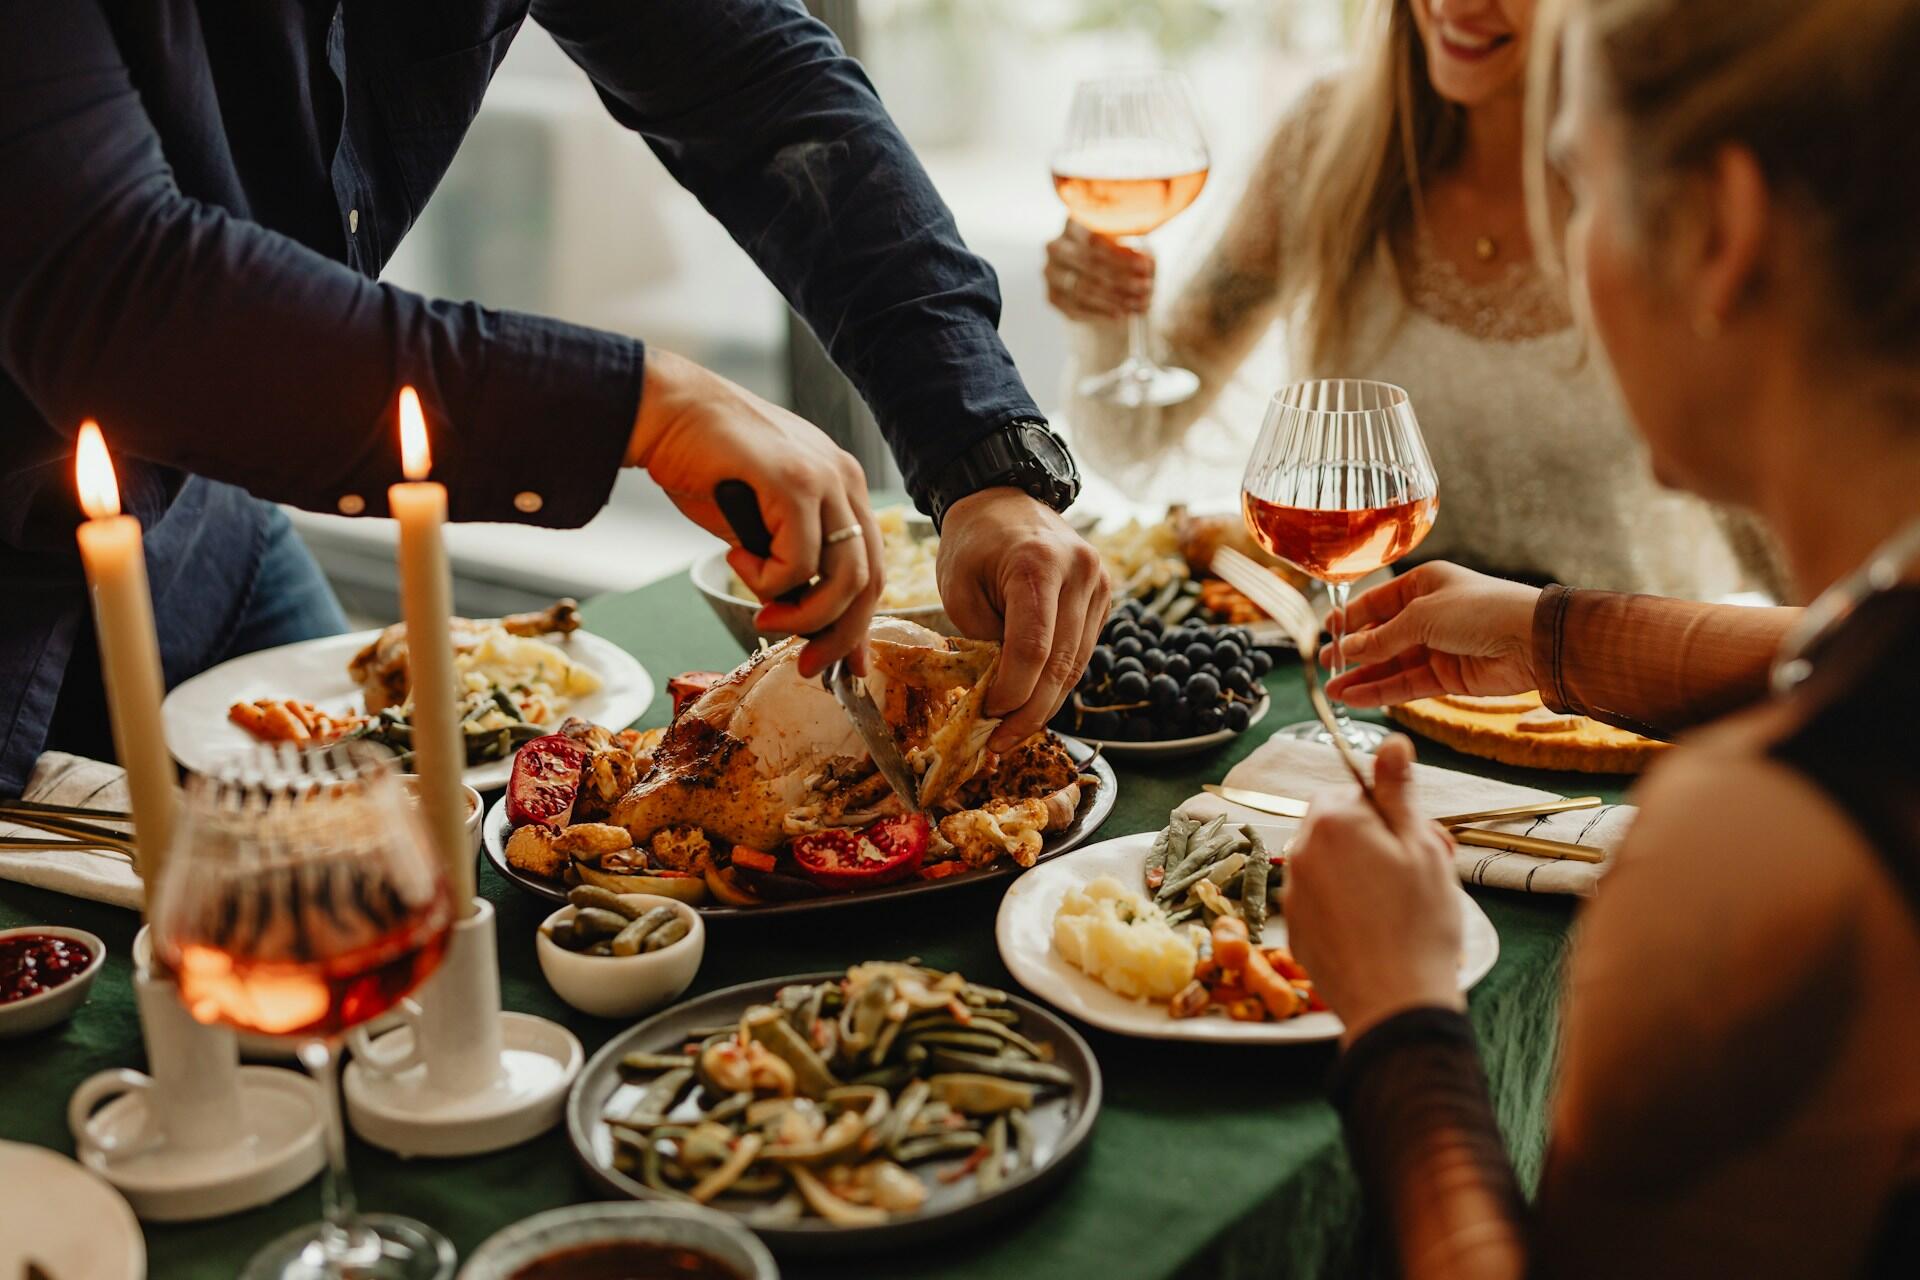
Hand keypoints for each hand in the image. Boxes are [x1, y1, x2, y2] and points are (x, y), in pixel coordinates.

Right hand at [629, 348, 883, 677]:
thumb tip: (799, 617)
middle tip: (807, 665)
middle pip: (869, 579)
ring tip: (764, 617)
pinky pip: (798, 561)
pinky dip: (766, 579)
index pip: (872, 567)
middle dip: (839, 635)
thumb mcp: (758, 524)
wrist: (665, 412)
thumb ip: (787, 562)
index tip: (845, 663)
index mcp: (842, 487)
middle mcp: (845, 480)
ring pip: (844, 577)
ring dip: (803, 615)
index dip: (860, 622)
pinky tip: (736, 558)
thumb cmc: (703, 464)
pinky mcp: (794, 481)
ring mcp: (824, 478)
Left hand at [936, 488, 1109, 752]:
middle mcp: (1080, 572)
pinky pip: (1081, 653)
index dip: (1011, 691)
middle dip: (1030, 712)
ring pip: (1077, 666)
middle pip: (1061, 663)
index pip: (1032, 647)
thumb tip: (998, 697)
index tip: (987, 715)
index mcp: (1037, 563)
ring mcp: (1100, 584)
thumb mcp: (958, 589)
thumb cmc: (972, 544)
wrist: (1003, 500)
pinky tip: (1032, 704)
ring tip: (1012, 734)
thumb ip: (981, 640)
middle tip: (1000, 743)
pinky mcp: (1104, 598)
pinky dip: (1057, 683)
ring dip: (1045, 705)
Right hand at [1044, 220, 1154, 321]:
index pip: (1094, 239)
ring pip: (1083, 288)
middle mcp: (1056, 247)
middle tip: (1146, 287)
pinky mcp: (1053, 297)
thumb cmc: (1114, 255)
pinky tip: (1122, 315)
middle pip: (1089, 264)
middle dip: (1121, 277)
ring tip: (1139, 304)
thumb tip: (1148, 264)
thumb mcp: (1128, 247)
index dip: (1121, 254)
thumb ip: (1136, 253)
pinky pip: (1077, 308)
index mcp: (1074, 225)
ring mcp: (1052, 273)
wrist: (1094, 275)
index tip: (1145, 265)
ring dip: (1115, 298)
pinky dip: (1102, 313)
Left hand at [1282, 736, 1463, 1046]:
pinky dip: (1348, 907)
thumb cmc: (1418, 923)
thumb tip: (1392, 743)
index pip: (1352, 791)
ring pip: (1332, 865)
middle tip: (1421, 872)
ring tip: (1405, 906)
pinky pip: (1324, 901)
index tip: (1419, 840)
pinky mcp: (1296, 930)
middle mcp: (1301, 851)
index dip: (1389, 813)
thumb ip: (1399, 792)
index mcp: (1332, 821)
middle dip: (1377, 841)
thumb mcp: (1422, 846)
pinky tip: (1381, 931)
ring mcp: (1294, 893)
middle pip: (1339, 827)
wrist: (1395, 1004)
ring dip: (1363, 874)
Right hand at [1325, 562, 1541, 707]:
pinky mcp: (1449, 676)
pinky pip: (1408, 684)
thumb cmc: (1482, 609)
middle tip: (1325, 665)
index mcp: (1425, 585)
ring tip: (1333, 690)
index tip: (1326, 631)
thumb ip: (1383, 637)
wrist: (1532, 640)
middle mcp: (1430, 615)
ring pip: (1392, 665)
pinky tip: (1357, 698)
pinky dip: (1383, 692)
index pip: (1378, 602)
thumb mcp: (1422, 615)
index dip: (1352, 618)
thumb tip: (1348, 650)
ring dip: (1363, 677)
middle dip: (1354, 652)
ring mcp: (1439, 647)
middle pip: (1383, 636)